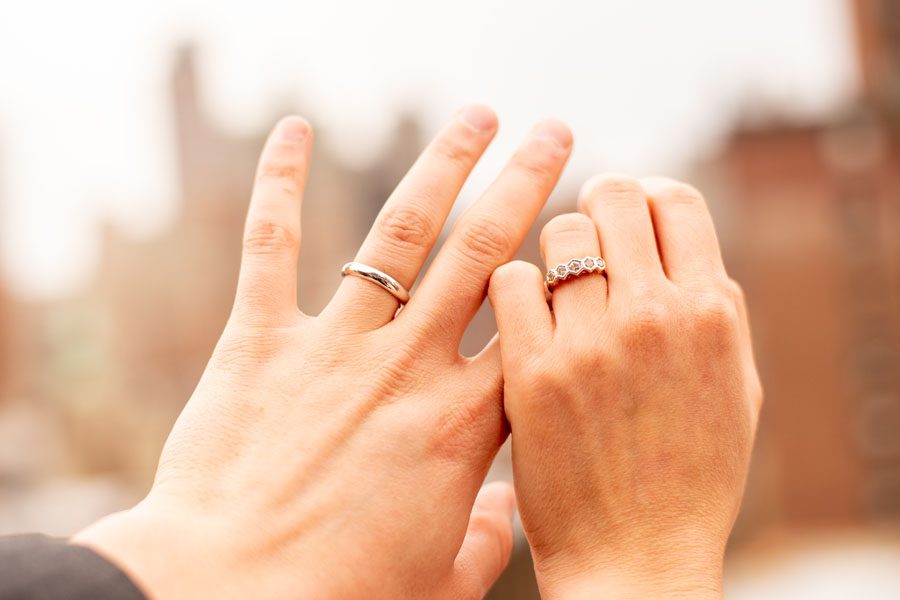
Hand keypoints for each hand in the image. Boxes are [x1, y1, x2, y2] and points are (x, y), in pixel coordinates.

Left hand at [73, 107, 572, 598]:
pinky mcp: (260, 341)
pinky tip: (294, 128)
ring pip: (402, 233)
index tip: (579, 239)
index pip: (533, 326)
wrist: (229, 597)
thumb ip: (487, 542)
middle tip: (557, 132)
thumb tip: (505, 514)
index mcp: (465, 425)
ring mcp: (335, 346)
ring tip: (479, 115)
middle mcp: (408, 367)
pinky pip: (272, 246)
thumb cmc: (342, 599)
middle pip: (485, 253)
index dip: (560, 275)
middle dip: (528, 183)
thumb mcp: (440, 585)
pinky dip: (279, 182)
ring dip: (444, 164)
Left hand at [488, 175, 761, 598]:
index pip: (675, 200)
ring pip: (557, 233)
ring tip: (557, 287)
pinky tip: (522, 318)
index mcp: (712, 314)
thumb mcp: (734, 389)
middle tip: (586, 237)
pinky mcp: (532, 373)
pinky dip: (515, 289)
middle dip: (597, 208)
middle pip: (611, 197)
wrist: (637, 557)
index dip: (647, 197)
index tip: (629, 214)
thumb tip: (676, 246)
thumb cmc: (690, 477)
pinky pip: (510, 281)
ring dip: (556, 251)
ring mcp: (590, 342)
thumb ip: (712, 309)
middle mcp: (654, 316)